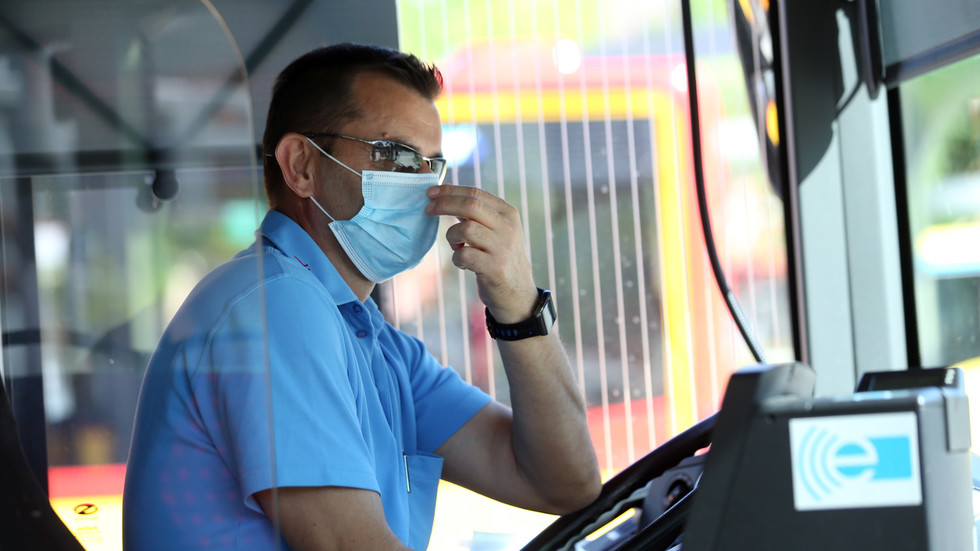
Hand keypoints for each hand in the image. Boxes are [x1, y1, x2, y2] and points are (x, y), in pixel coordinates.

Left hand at [426, 184, 538, 322]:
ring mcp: (503, 248)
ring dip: (452, 237)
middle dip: (444, 205)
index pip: (475, 193)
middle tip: (429, 210)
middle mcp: (508, 227)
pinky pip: (464, 254)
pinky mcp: (495, 267)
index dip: (450, 190)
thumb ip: (476, 214)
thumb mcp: (496, 230)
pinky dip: (456, 258)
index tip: (431, 192)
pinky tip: (462, 263)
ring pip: (465, 229)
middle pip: (470, 206)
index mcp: (508, 213)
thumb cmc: (499, 257)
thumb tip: (446, 196)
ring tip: (456, 246)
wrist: (517, 293)